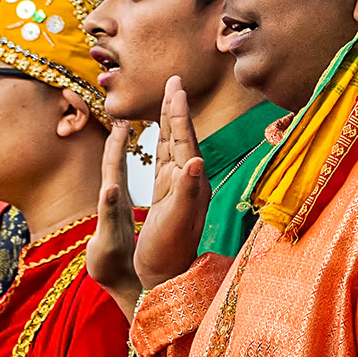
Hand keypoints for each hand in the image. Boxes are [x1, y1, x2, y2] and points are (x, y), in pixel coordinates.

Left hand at [86, 122, 142, 317]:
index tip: (122, 120)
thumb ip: (108, 214)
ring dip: (124, 146)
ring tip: (130, 125)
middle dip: (118, 136)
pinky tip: (139, 157)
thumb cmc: (110, 267)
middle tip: (124, 111)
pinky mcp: (123, 213)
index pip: (112, 166)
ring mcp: (117, 206)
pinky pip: (128, 180)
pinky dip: (131, 163)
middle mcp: (111, 201)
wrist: (115, 286)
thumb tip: (109, 187)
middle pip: (114, 161)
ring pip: (121, 169)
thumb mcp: (108, 240)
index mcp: (110, 203)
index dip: (116, 142)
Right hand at [133, 78, 208, 292]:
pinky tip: (161, 134)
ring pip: (174, 144)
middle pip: (182, 136)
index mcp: (190, 183)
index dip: (179, 113)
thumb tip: (196, 160)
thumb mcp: (177, 223)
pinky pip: (164, 159)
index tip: (176, 86)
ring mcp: (178, 187)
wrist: (166, 277)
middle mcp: (188, 181)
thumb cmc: (169, 254)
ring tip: (169, 97)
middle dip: (176, 107)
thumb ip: (187, 191)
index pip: (185, 140)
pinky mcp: (167, 195)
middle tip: (174, 79)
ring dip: (171, 119)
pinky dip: (162, 140)